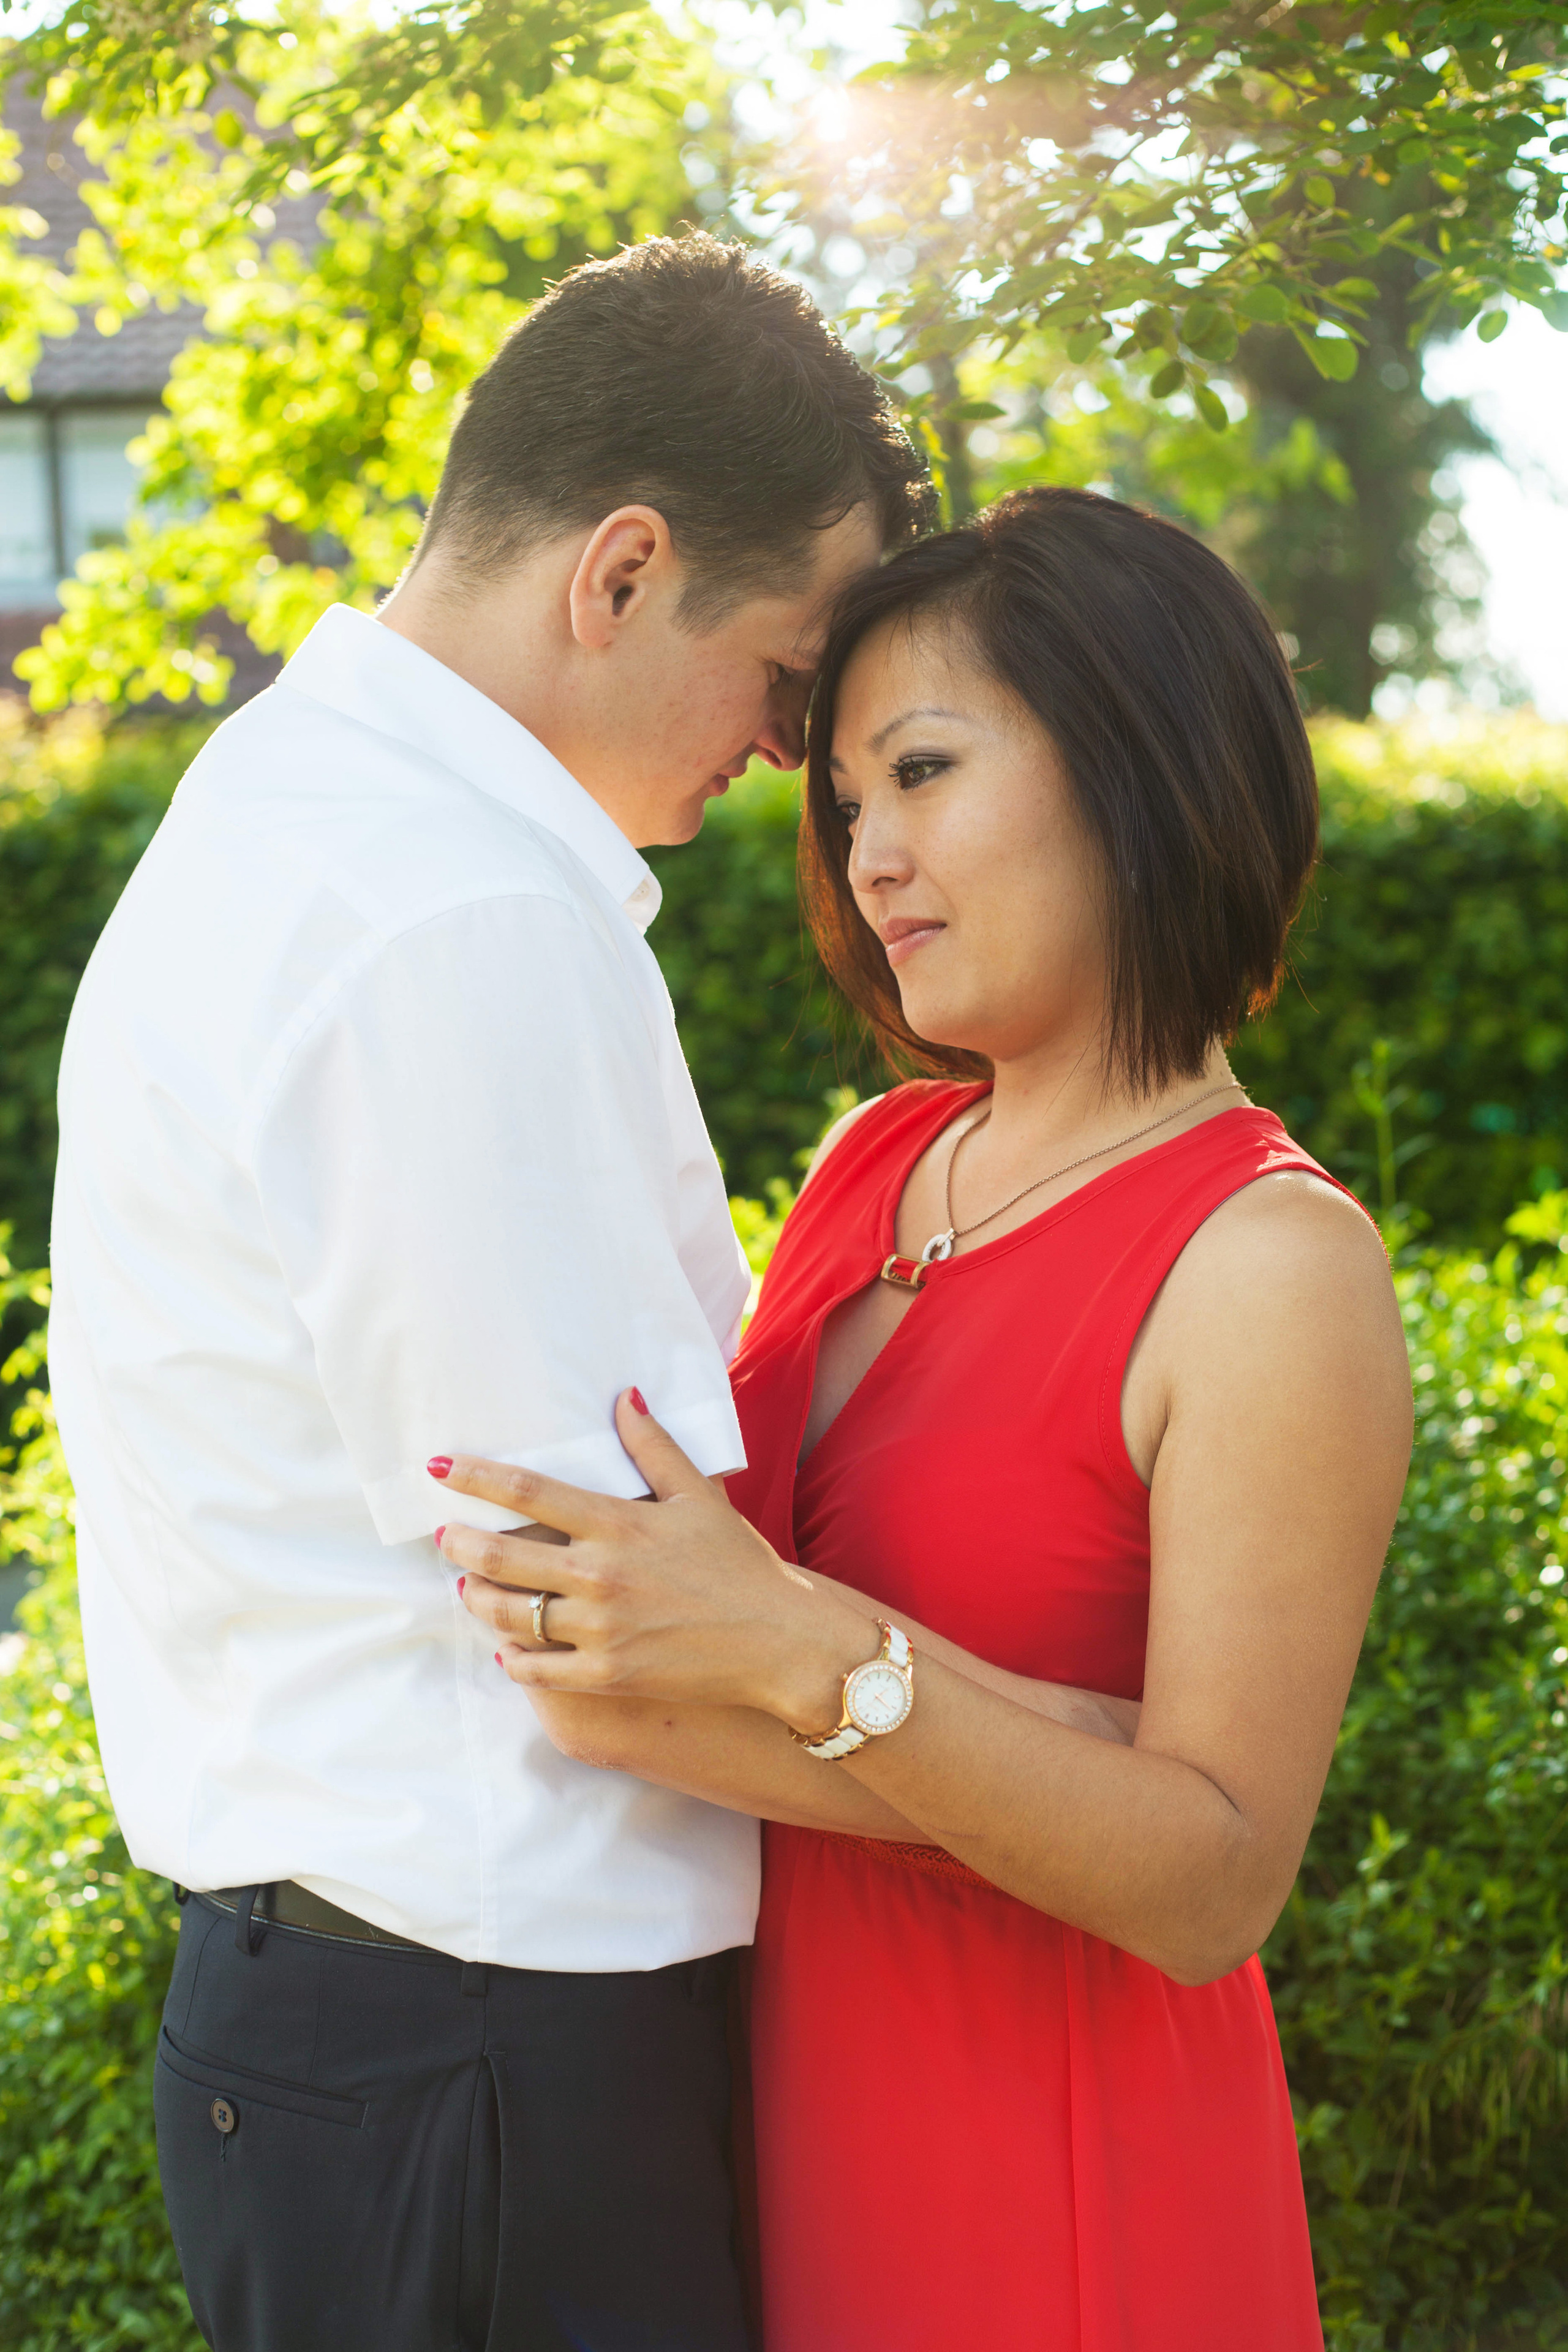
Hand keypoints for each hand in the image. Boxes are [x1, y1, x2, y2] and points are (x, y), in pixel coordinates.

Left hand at [435, 1391, 876, 1729]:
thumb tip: (624, 1396)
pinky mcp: (606, 1675)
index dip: (476, 1476)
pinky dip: (513, 1658)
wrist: (778, 1642)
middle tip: (444, 1534)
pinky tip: (506, 1648)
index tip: (441, 1466)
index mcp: (617, 1524)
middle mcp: (599, 1576)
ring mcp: (599, 1630)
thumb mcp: (700, 1496)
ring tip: (467, 1585)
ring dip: (477, 1597)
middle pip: (502, 1555)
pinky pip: (536, 1671)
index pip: (528, 1490)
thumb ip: (655, 1446)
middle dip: (459, 1542)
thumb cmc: (740, 1565)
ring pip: (509, 1614)